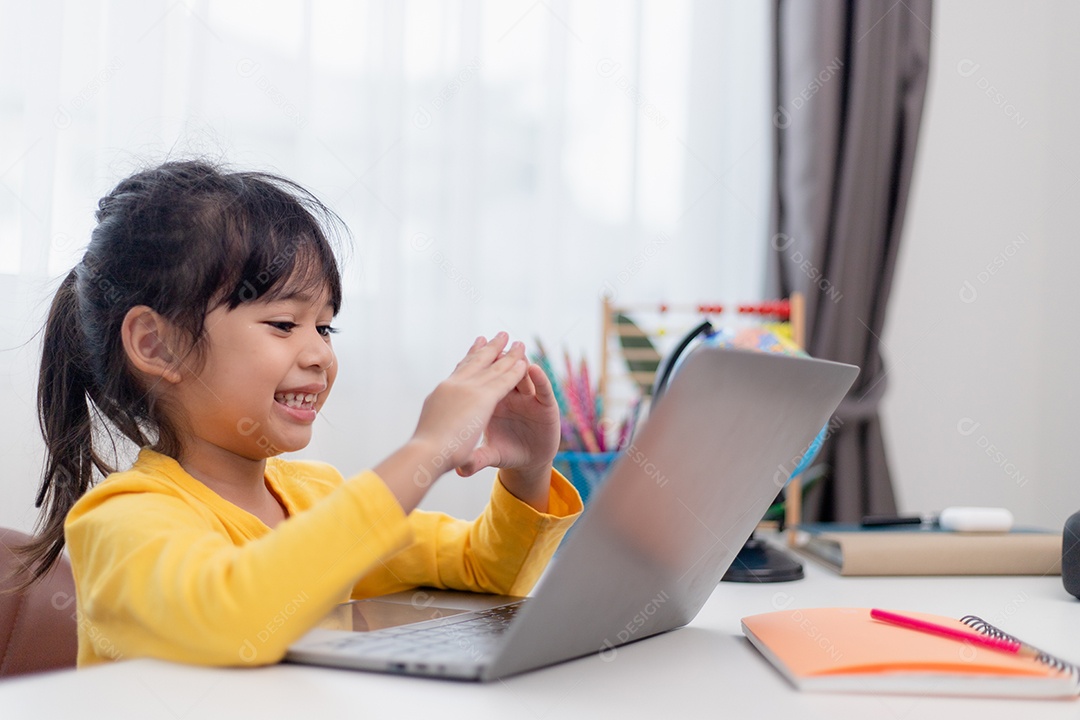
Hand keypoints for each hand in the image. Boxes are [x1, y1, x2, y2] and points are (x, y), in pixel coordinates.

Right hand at [374, 333, 527, 511]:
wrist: (426, 455)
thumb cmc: (425, 452)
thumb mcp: (435, 432)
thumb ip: (442, 427)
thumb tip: (436, 434)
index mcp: (443, 392)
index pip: (460, 370)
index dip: (469, 357)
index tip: (477, 344)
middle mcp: (454, 385)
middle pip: (476, 361)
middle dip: (489, 347)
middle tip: (499, 335)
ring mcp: (468, 389)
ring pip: (493, 367)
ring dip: (507, 354)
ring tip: (518, 342)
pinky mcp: (484, 398)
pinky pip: (504, 380)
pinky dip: (515, 371)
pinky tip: (525, 364)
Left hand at [456, 353, 559, 511]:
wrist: (528, 461)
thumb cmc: (506, 451)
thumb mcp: (489, 455)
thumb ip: (476, 459)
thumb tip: (460, 471)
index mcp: (490, 402)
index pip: (485, 379)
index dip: (483, 362)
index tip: (476, 345)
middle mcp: (509, 396)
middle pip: (504, 372)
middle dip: (501, 354)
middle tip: (499, 336)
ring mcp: (528, 400)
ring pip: (523, 377)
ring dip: (521, 363)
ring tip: (519, 350)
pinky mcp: (545, 407)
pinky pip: (542, 390)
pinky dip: (539, 380)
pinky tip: (534, 369)